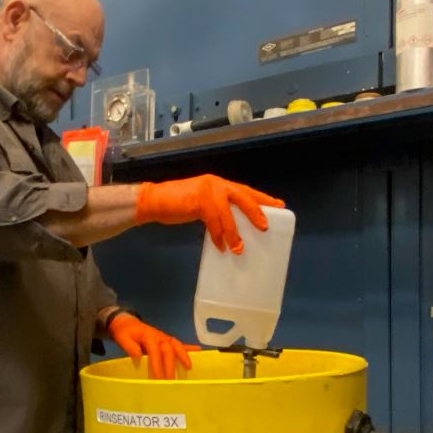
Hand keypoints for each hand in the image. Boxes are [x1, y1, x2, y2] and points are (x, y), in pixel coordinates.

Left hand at [106, 313, 194, 380]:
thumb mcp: (122, 337)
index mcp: (148, 336)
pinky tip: (199, 352)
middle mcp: (160, 337)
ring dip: (184, 356)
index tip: (158, 378)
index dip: (157, 365)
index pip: (155, 351)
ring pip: (177, 346)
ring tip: (189, 368)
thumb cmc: (125, 332)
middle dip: (171, 365)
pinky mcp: (168, 340)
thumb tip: (137, 355)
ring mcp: (165, 338)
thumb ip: (129, 346)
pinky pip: (180, 344)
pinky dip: (190, 348)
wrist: (127, 322)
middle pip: (169, 350)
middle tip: (171, 381)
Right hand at [134, 175, 284, 253]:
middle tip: (265, 227)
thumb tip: (234, 227)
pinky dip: (218, 235)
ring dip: (234, 232)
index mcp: (219, 183)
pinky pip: (213, 221)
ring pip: (228, 213)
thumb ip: (217, 210)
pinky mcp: (198, 201)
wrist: (153, 201)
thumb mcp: (202, 204)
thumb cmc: (177, 204)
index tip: (280, 206)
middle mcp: (216, 184)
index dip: (263, 199)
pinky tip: (221, 247)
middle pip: (243, 197)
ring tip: (239, 248)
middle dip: (255, 212)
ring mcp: (207, 190)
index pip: (245, 190)